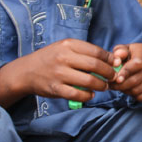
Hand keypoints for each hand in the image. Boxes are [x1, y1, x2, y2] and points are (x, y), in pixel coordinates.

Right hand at [0, 38, 114, 105]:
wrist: (26, 71)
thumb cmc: (52, 58)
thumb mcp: (66, 48)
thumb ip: (86, 52)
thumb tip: (113, 60)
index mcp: (68, 45)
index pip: (96, 51)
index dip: (110, 59)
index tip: (116, 64)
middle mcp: (63, 58)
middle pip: (95, 65)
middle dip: (109, 73)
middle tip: (113, 77)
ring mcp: (59, 74)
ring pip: (89, 81)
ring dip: (101, 85)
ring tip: (104, 86)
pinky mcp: (55, 88)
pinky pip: (77, 94)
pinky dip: (88, 96)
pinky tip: (90, 94)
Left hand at [109, 43, 141, 101]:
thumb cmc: (129, 57)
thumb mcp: (122, 50)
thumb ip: (118, 52)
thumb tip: (118, 58)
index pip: (138, 63)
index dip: (125, 72)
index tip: (116, 79)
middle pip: (136, 79)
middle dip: (121, 85)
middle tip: (113, 85)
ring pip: (138, 90)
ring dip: (126, 91)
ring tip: (122, 86)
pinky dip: (135, 96)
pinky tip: (131, 89)